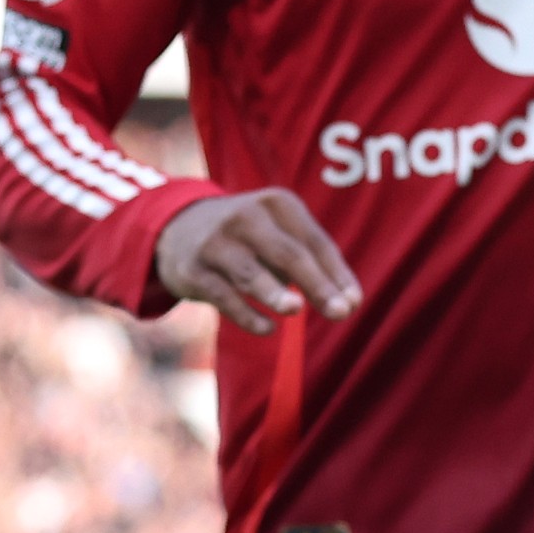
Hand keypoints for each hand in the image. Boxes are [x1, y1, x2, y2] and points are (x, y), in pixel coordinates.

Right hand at [154, 188, 363, 335]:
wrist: (179, 227)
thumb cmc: (249, 238)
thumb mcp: (279, 236)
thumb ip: (313, 266)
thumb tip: (350, 303)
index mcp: (277, 203)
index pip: (314, 241)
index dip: (337, 274)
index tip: (354, 303)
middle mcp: (246, 217)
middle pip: (288, 254)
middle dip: (317, 284)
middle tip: (341, 313)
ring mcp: (217, 242)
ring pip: (251, 272)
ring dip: (273, 292)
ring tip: (295, 309)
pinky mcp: (193, 270)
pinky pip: (223, 295)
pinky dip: (246, 314)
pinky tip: (268, 329)